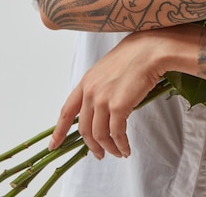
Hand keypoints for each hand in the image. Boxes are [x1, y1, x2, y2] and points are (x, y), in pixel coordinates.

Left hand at [48, 30, 175, 159]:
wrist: (151, 50)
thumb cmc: (137, 55)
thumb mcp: (110, 68)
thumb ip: (102, 85)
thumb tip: (106, 102)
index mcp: (86, 82)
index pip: (67, 111)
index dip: (59, 131)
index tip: (54, 145)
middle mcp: (90, 92)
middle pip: (84, 129)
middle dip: (92, 146)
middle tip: (100, 154)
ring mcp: (102, 100)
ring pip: (99, 135)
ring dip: (108, 148)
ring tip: (118, 153)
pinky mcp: (118, 106)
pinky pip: (116, 133)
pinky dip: (121, 145)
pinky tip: (126, 149)